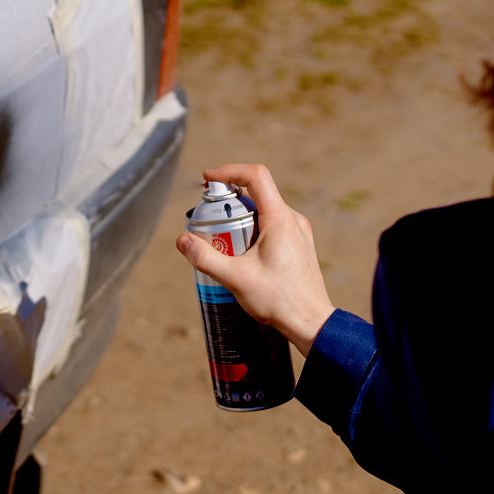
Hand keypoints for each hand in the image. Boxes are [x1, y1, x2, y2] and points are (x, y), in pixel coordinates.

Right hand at [176, 164, 335, 355]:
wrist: (311, 322)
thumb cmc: (278, 300)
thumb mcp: (234, 278)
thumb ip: (205, 257)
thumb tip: (182, 240)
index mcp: (280, 219)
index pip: (255, 176)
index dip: (229, 171)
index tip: (207, 180)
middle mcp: (293, 220)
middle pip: (256, 194)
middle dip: (227, 203)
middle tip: (207, 220)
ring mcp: (298, 232)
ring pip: (263, 212)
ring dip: (239, 219)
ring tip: (222, 242)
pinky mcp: (299, 245)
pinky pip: (272, 226)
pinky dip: (252, 230)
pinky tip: (241, 255)